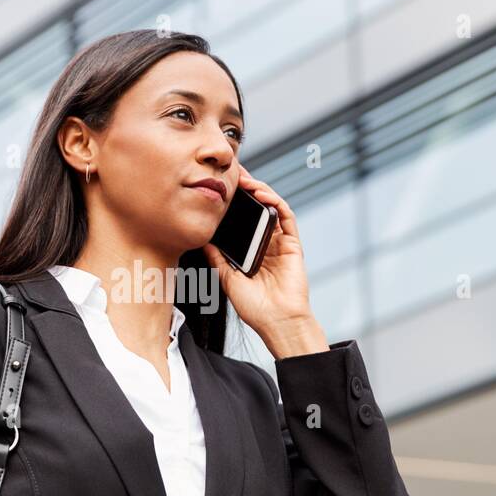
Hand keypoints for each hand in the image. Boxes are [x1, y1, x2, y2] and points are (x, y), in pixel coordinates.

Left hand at [201, 165, 328, 357]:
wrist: (276, 322)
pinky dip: (275, 202)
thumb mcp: (227, 279)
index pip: (241, 220)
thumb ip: (218, 257)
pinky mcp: (292, 244)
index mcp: (250, 251)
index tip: (217, 189)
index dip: (232, 203)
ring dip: (259, 190)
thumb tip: (203, 239)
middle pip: (256, 209)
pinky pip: (285, 217)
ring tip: (244, 179)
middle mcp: (266, 244)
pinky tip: (262, 194)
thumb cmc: (254, 307)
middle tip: (230, 173)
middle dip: (245, 189)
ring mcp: (280, 243)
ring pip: (271, 208)